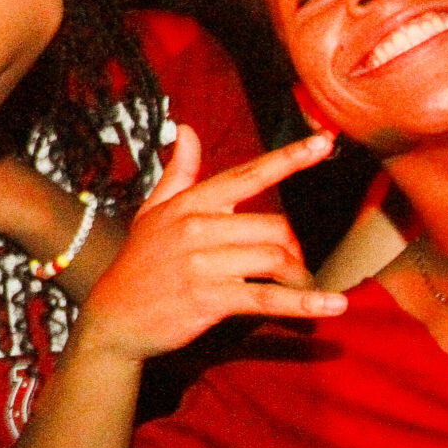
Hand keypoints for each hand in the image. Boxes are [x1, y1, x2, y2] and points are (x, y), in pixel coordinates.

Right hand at [72, 128, 343, 364]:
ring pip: (274, 258)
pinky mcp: (210, 299)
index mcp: (189, 203)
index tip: (323, 142)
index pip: (247, 174)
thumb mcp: (151, 212)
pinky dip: (304, 303)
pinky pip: (267, 297)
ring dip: (297, 277)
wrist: (113, 318)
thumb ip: (178, 173)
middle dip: (293, 249)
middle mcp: (197, 227)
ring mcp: (202, 264)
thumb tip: (187, 129)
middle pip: (274, 227)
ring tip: (297, 288)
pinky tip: (333, 304)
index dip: (289, 158)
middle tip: (293, 267)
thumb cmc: (139, 263)